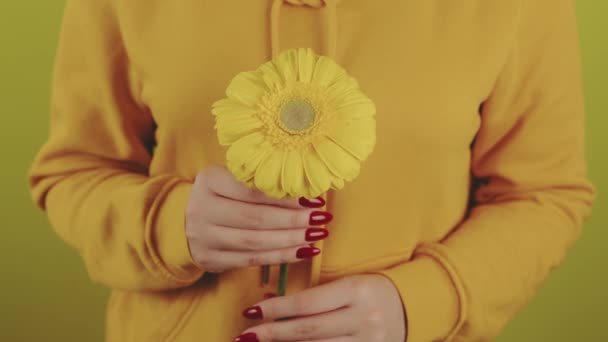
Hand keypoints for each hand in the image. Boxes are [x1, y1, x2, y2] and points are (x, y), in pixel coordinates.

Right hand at [185, 166, 332, 272]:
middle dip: (293, 220)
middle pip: (256, 218)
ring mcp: (205, 237)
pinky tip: (302, 251)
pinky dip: (280, 257)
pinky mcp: (211, 259)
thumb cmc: (218, 196)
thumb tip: (306, 191)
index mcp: (209, 181)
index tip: (312, 198)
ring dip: (291, 240)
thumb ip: (258, 182)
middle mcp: (202, 209)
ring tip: (316, 235)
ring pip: (255, 242)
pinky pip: (252, 260)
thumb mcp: (228, 179)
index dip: (284, 196)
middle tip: (321, 218)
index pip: (251, 190)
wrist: (180, 222)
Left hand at [235, 274, 406, 341]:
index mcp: (357, 290)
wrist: (411, 307)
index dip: (277, 309)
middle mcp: (364, 318)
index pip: (308, 302)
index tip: (252, 311)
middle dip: (273, 334)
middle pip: (309, 331)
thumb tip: (270, 305)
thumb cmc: (370, 291)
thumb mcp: (347, 284)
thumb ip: (315, 296)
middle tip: (246, 336)